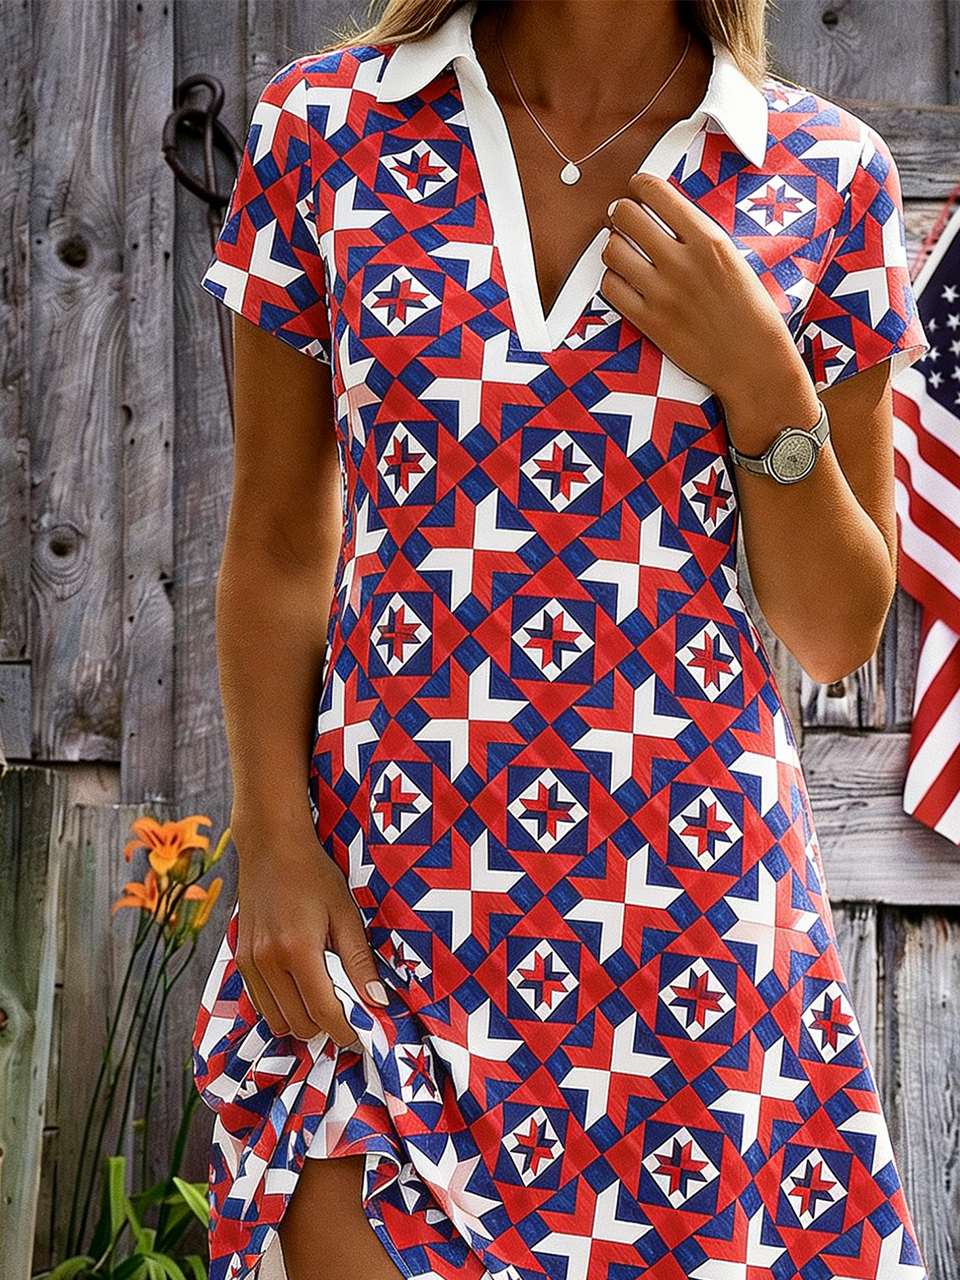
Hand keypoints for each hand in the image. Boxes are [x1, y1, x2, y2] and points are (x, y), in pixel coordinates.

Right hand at [232, 815, 387, 1045]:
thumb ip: (360, 961)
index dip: (347, 1031)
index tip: (364, 1032)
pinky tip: (301, 986)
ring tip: (325, 998)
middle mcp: (267, 962)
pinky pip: (261, 1003)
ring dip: (302, 1019)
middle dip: (326, 1027)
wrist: (270, 846)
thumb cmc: (314, 875)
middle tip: (348, 1013)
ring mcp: (249, 963)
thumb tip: (378, 1002)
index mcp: (298, 950)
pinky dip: (283, 1006)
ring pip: (277, 1020)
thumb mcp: (345, 913)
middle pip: (299, 1024)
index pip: (324, 1013)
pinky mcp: (240, 960)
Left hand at [601, 171, 806, 411]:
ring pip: (612, 250)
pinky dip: (613, 279)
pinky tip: (625, 281)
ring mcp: (662, 292)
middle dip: (621, 212)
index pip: (656, 192)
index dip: (640, 186)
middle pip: (625, 215)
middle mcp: (681, 261)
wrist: (752, 359)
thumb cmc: (750, 309)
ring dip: (614, 246)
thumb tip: (665, 211)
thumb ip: (698, 233)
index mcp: (707, 239)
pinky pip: (610, 287)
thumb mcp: (733, 257)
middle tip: (623, 218)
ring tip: (623, 250)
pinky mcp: (648, 321)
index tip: (638, 189)